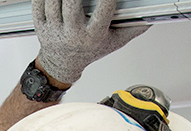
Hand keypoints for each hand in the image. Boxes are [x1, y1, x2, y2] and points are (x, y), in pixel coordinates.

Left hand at [33, 0, 149, 83]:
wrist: (61, 65)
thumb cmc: (89, 51)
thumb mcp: (115, 42)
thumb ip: (133, 28)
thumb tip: (152, 16)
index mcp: (92, 35)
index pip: (103, 10)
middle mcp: (72, 32)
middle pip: (72, 3)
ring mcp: (54, 28)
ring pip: (53, 1)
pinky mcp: (41, 24)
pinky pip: (38, 4)